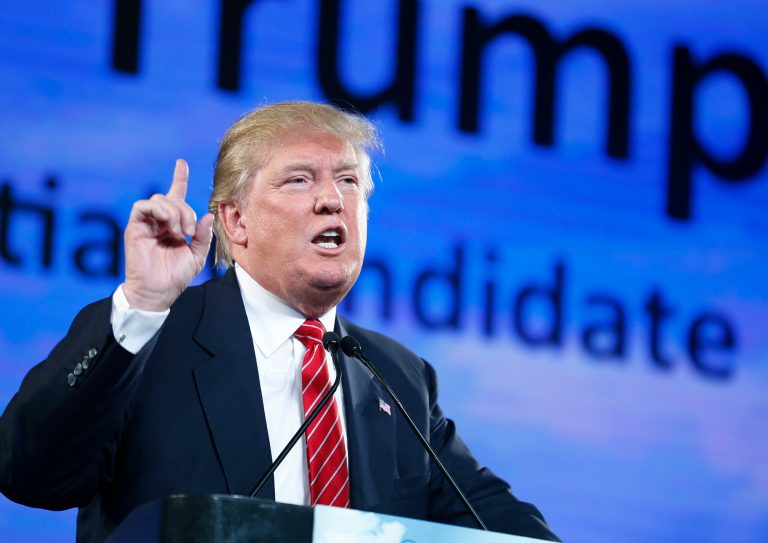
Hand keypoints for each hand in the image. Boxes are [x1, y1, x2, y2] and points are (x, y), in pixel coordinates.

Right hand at [123, 159, 213, 310]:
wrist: (158, 292)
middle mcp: (159, 221)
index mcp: (173, 225)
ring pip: (158, 199)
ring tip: (180, 230)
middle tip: (190, 230)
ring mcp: (146, 224)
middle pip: (171, 198)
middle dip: (185, 209)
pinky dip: (159, 210)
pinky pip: (142, 206)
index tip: (181, 163)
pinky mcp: (135, 228)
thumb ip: (203, 235)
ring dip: (174, 210)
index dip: (178, 178)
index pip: (175, 195)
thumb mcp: (197, 255)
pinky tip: (169, 225)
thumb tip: (206, 216)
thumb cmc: (175, 276)